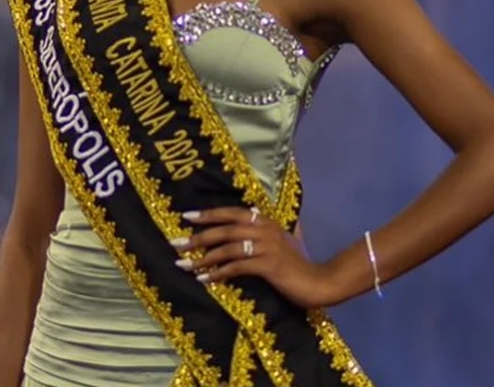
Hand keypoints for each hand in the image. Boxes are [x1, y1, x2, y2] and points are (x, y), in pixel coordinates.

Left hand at [173, 207, 338, 309]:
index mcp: (265, 221)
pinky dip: (218, 273)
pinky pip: (237, 267)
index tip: (186, 216)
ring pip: (227, 248)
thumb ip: (258, 234)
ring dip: (203, 258)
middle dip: (198, 237)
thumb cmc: (295, 264)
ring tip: (185, 266)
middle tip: (175, 244)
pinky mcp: (268, 265)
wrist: (317, 282)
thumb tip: (234, 230)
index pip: (232, 212)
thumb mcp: (276, 242)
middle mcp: (264, 229)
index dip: (209, 214)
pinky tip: (205, 280)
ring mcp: (267, 246)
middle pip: (225, 229)